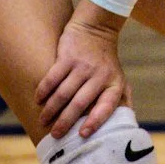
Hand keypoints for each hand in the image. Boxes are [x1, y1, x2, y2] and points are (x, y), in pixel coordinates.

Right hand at [35, 1, 128, 138]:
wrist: (96, 28)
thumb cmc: (106, 62)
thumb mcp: (119, 79)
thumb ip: (122, 101)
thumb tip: (126, 127)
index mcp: (114, 84)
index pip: (107, 106)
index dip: (95, 121)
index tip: (83, 134)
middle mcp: (99, 76)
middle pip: (79, 104)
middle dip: (65, 122)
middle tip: (55, 135)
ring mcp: (83, 66)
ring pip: (63, 93)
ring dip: (51, 110)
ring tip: (43, 120)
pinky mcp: (68, 57)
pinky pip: (52, 78)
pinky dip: (43, 91)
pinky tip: (38, 100)